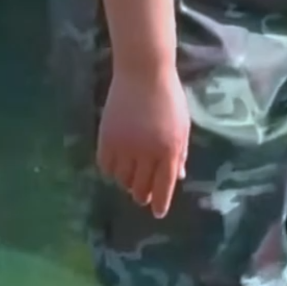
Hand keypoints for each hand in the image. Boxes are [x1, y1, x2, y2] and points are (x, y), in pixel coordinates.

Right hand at [96, 66, 189, 217]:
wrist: (143, 72)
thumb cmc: (169, 98)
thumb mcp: (181, 127)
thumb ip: (179, 153)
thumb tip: (178, 177)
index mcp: (169, 150)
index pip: (164, 186)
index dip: (160, 203)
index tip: (157, 213)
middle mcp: (147, 153)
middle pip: (141, 187)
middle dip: (142, 194)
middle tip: (142, 195)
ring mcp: (125, 146)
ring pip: (122, 179)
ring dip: (126, 182)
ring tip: (130, 176)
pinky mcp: (106, 137)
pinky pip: (105, 166)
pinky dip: (110, 170)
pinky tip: (115, 166)